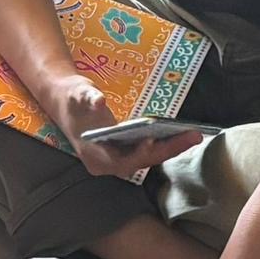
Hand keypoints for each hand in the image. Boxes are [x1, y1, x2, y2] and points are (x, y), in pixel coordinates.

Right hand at [45, 70, 205, 172]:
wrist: (66, 100)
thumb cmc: (71, 99)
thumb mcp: (77, 95)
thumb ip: (87, 98)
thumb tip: (98, 102)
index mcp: (94, 157)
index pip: (121, 161)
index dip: (139, 153)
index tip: (153, 141)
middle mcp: (108, 163)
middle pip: (142, 161)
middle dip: (168, 149)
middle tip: (192, 136)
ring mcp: (118, 158)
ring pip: (148, 158)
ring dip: (172, 148)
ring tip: (193, 135)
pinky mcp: (126, 151)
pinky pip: (149, 151)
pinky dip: (166, 143)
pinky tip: (182, 134)